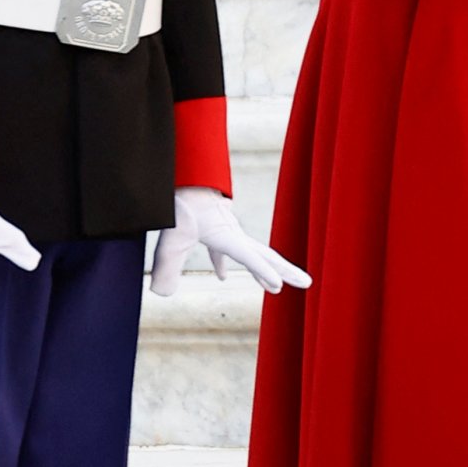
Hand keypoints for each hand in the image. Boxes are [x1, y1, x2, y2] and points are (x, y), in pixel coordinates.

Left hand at [150, 185, 311, 297]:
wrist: (180, 173)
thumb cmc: (177, 203)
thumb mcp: (168, 238)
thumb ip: (166, 267)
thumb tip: (161, 293)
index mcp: (226, 235)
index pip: (249, 256)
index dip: (263, 272)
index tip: (278, 286)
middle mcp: (232, 232)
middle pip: (266, 254)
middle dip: (285, 270)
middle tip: (307, 283)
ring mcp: (226, 229)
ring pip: (251, 252)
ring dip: (264, 270)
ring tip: (275, 288)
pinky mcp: (214, 226)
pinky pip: (226, 250)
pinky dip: (225, 263)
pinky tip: (222, 277)